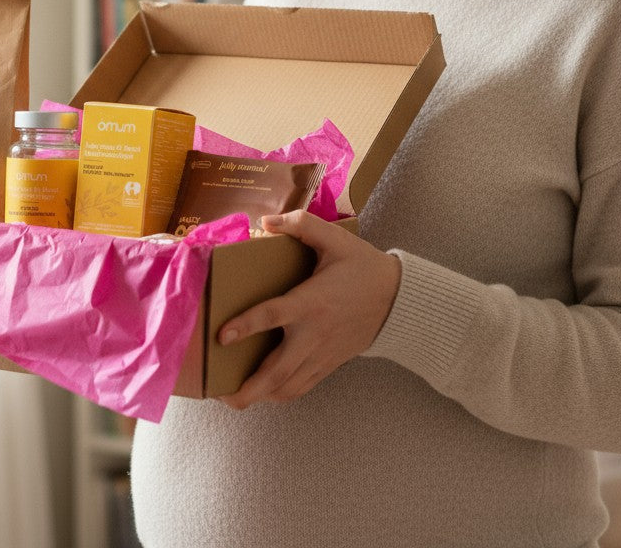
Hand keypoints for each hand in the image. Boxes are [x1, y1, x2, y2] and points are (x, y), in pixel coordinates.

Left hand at [216, 209, 400, 409]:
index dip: (246, 326)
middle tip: (221, 395)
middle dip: (249, 387)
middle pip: (278, 370)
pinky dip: (281, 394)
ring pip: (289, 385)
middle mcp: (314, 333)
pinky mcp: (330, 363)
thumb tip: (266, 221)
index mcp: (311, 302)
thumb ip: (301, 224)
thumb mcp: (335, 238)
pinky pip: (303, 386)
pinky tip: (264, 394)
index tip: (222, 336)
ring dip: (261, 396)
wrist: (398, 298)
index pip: (273, 316)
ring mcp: (322, 353)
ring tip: (235, 399)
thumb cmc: (362, 266)